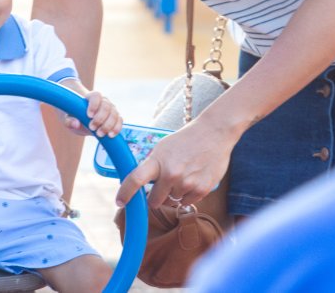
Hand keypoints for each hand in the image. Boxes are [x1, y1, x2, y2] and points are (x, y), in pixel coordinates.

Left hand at [62, 91, 121, 137]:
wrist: (81, 117)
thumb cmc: (73, 115)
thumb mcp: (67, 118)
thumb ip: (69, 120)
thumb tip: (76, 124)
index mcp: (91, 97)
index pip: (96, 96)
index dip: (94, 105)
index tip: (88, 115)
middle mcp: (103, 101)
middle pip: (106, 106)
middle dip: (100, 118)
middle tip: (92, 128)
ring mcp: (111, 109)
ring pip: (115, 114)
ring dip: (108, 125)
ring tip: (99, 134)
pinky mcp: (115, 118)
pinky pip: (120, 121)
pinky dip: (116, 128)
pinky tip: (110, 135)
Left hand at [115, 117, 235, 209]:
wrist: (214, 133)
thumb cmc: (185, 140)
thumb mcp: (163, 148)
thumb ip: (152, 166)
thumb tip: (139, 184)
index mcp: (158, 161)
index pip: (135, 180)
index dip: (125, 194)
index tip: (119, 202)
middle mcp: (171, 174)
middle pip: (154, 201)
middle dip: (155, 198)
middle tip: (161, 188)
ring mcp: (187, 183)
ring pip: (173, 201)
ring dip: (174, 193)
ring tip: (184, 174)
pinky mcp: (202, 189)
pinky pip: (188, 201)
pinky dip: (188, 194)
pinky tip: (194, 177)